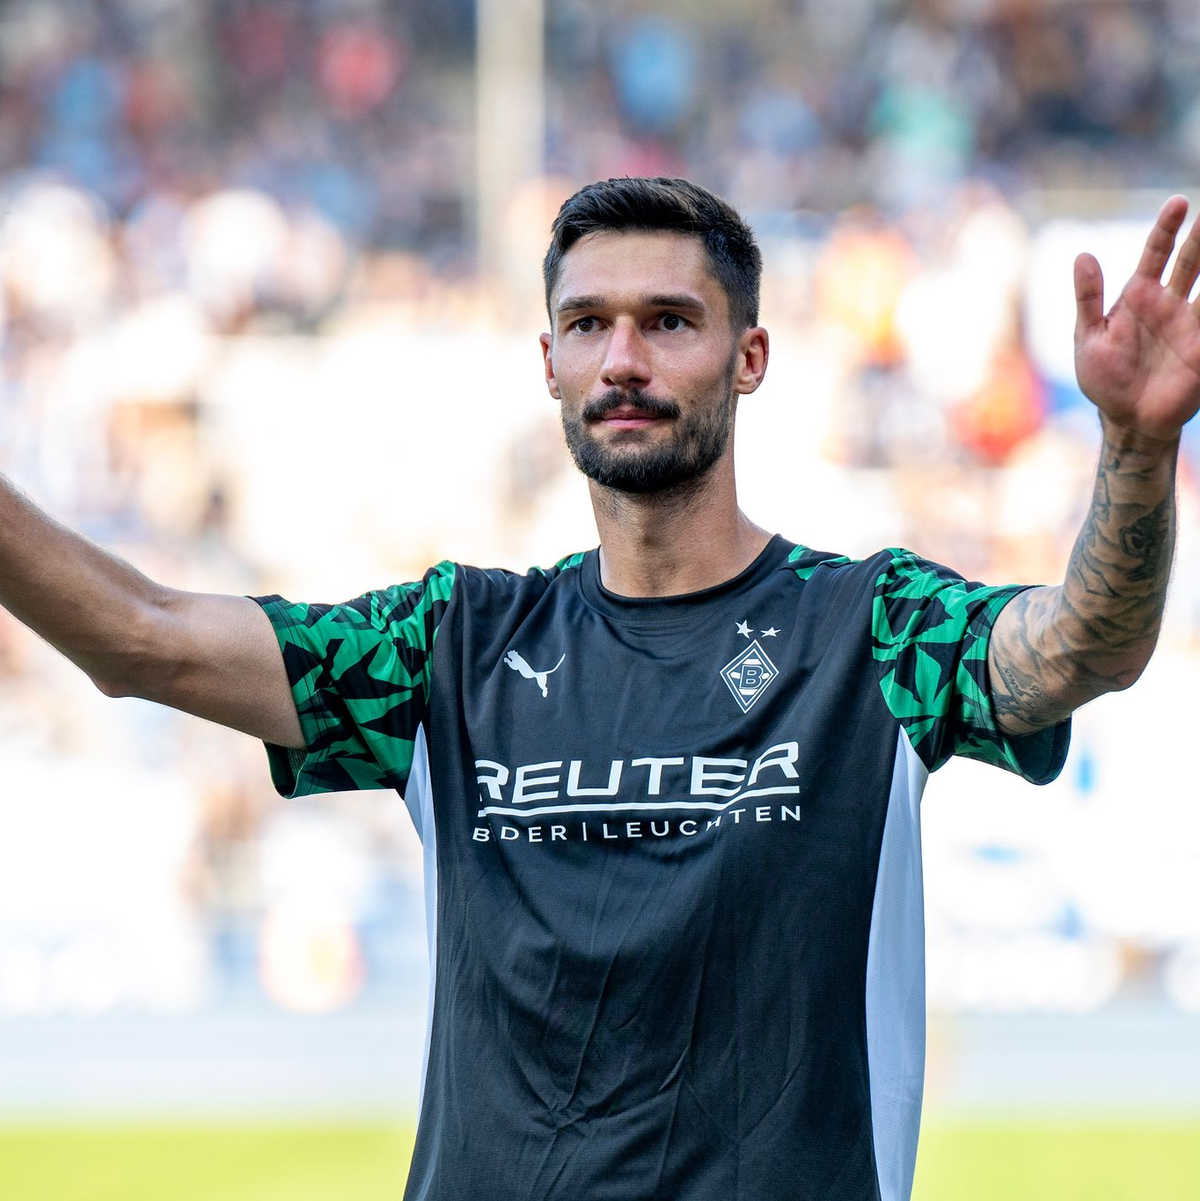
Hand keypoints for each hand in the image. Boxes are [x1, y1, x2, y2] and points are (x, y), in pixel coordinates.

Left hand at [1075, 195, 1199, 442]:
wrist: (1125, 419)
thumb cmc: (1103, 377)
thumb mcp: (1088, 337)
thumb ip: (1087, 298)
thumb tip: (1082, 255)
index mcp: (1140, 296)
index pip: (1157, 253)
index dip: (1167, 228)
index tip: (1179, 203)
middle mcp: (1171, 303)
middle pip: (1193, 261)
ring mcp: (1192, 324)